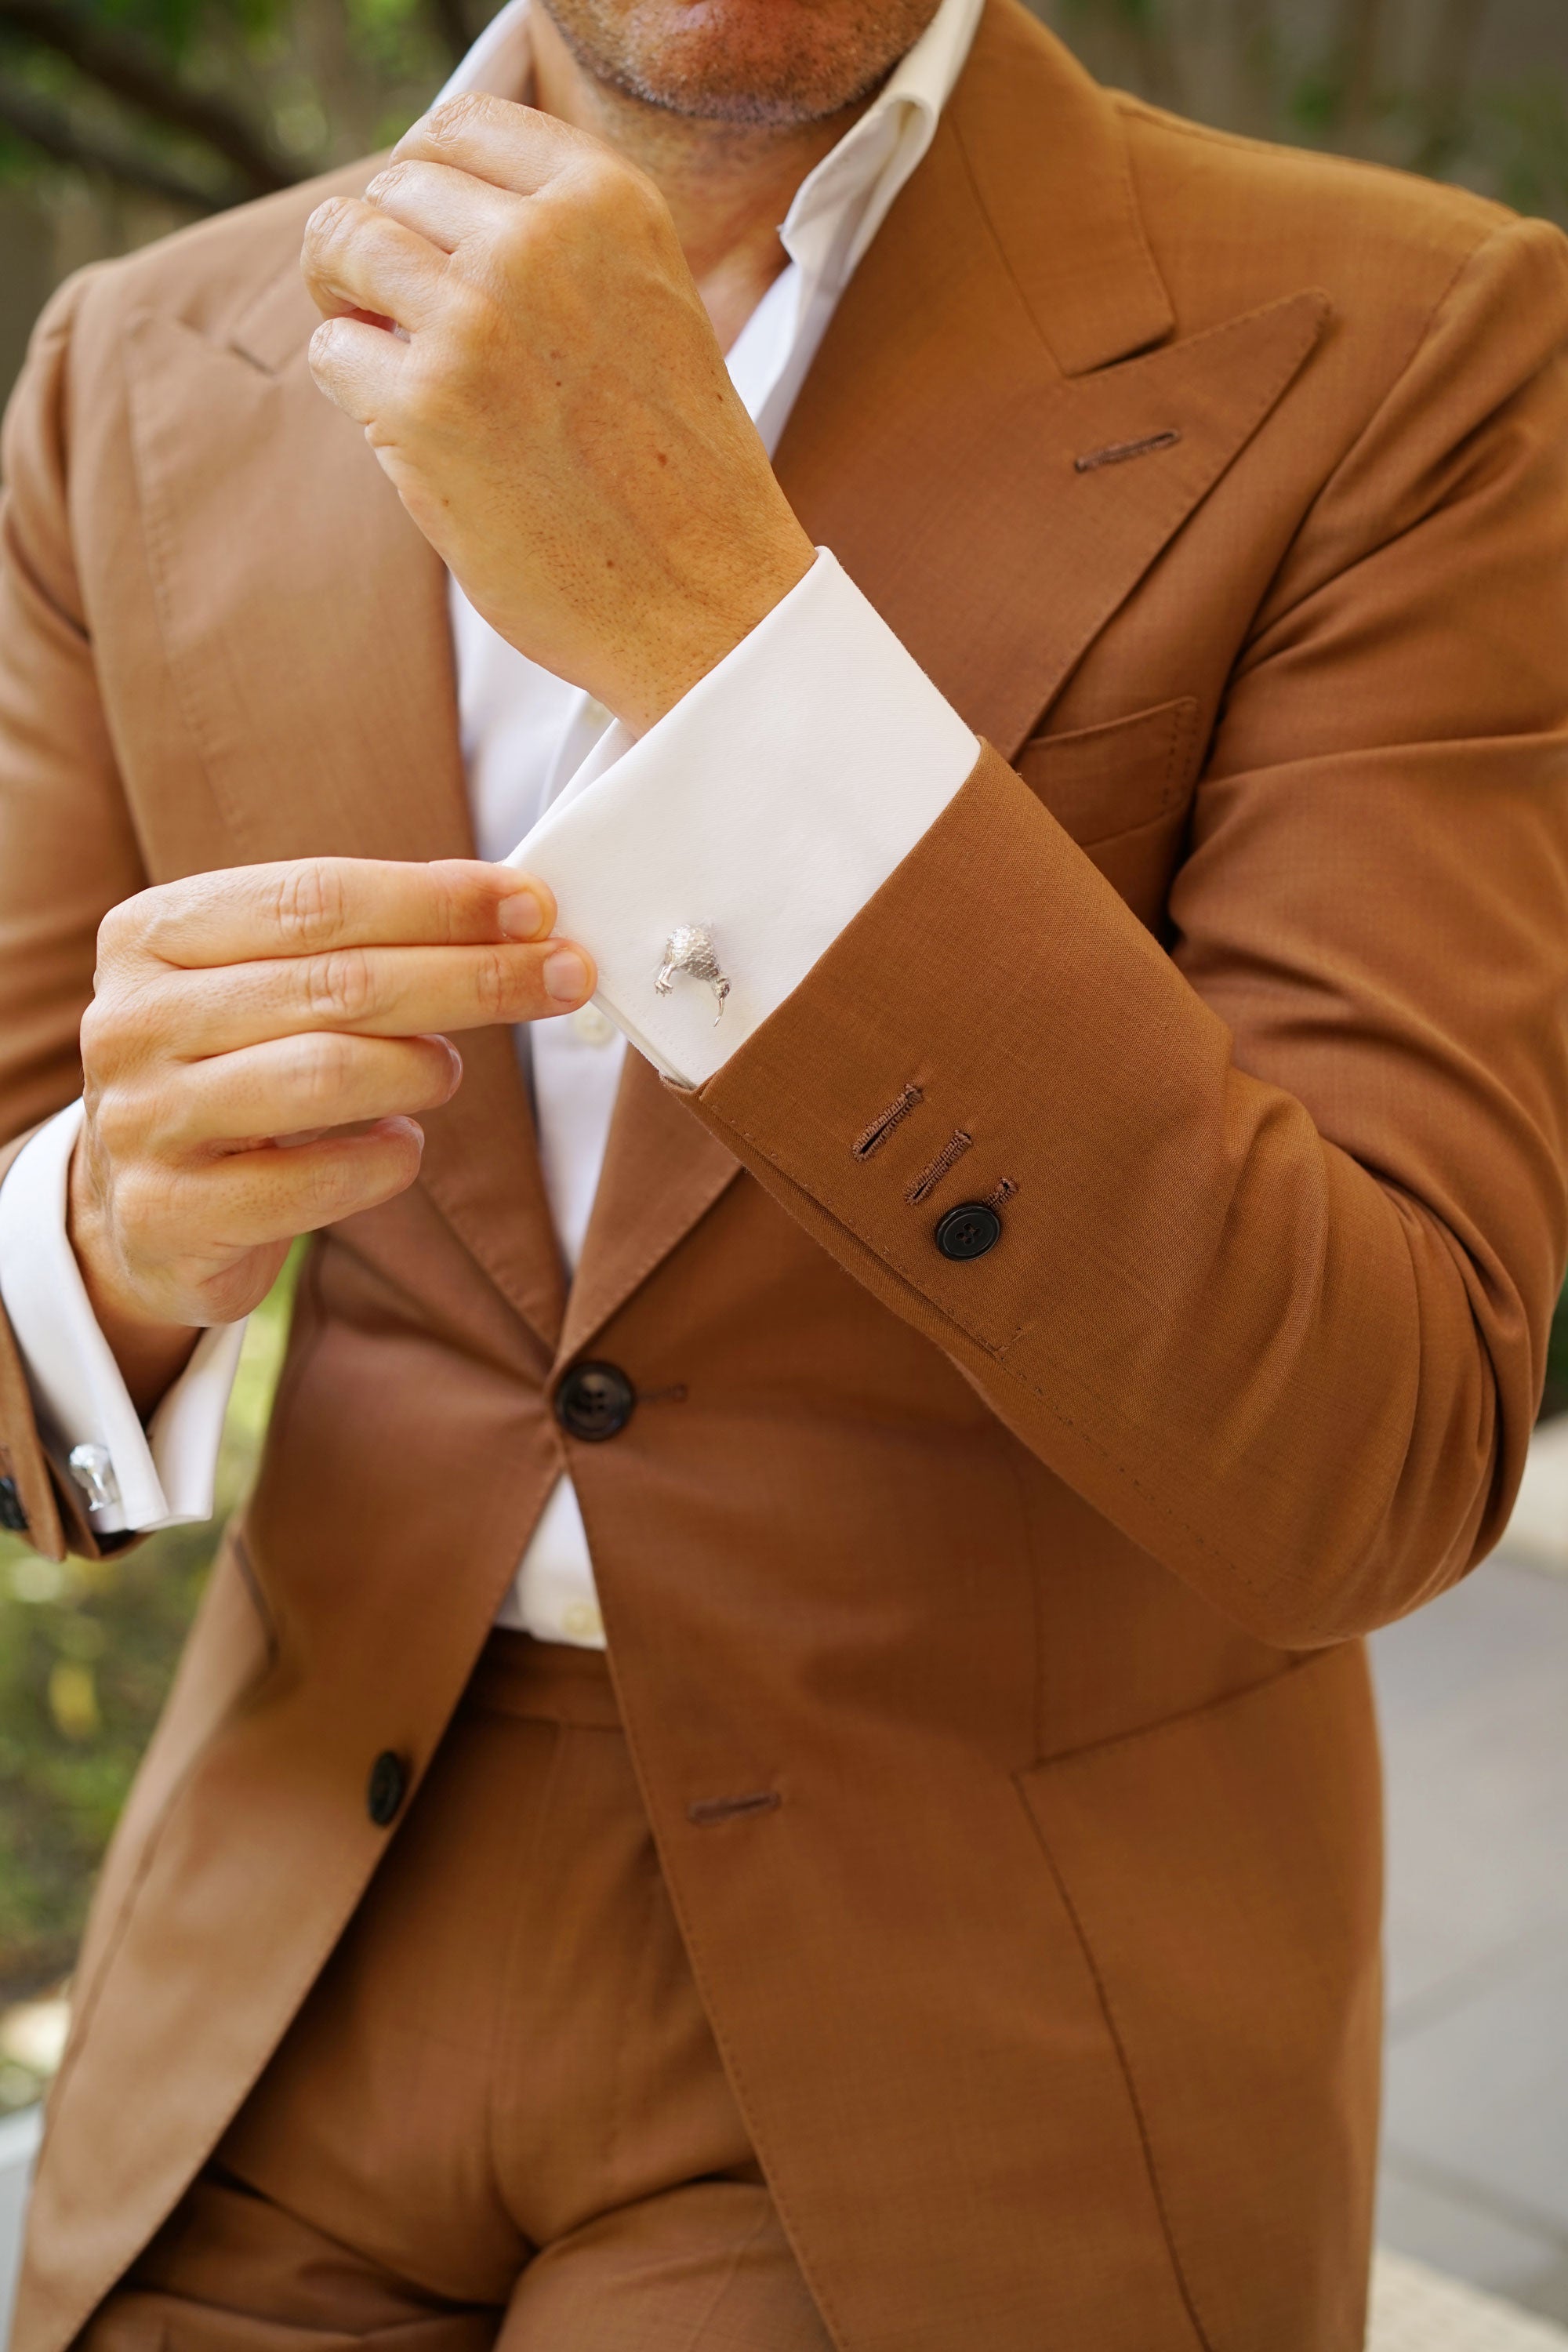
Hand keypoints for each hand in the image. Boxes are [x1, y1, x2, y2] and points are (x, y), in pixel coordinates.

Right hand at [70, 856, 593, 1408]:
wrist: (140, 1215)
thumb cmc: (229, 1072)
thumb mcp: (263, 985)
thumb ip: (359, 940)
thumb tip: (513, 910)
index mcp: (152, 934)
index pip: (316, 898)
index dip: (437, 900)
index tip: (535, 905)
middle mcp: (133, 1022)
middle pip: (338, 983)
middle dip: (472, 975)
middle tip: (564, 975)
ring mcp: (143, 1121)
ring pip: (327, 1075)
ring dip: (423, 1067)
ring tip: (447, 1069)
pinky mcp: (170, 1215)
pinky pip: (313, 1182)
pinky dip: (385, 1158)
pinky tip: (400, 1144)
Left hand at [300, 95, 815, 734]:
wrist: (705, 601)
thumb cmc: (673, 471)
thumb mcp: (649, 306)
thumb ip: (559, 244)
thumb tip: (422, 211)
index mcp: (606, 201)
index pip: (462, 126)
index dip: (424, 181)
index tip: (426, 238)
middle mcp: (538, 242)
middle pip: (393, 186)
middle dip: (381, 246)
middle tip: (398, 317)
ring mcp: (475, 321)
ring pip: (343, 244)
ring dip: (345, 298)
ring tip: (387, 358)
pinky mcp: (423, 408)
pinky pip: (334, 351)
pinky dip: (354, 385)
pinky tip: (411, 431)